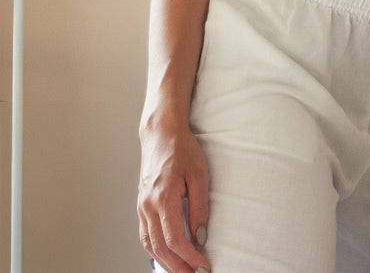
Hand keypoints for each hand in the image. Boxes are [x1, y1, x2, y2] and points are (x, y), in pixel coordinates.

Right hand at [138, 118, 210, 271]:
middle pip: (160, 248)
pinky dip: (154, 251)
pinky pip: (145, 235)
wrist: (161, 135)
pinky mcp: (141, 206)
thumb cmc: (182, 150)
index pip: (175, 239)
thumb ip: (199, 206)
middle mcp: (148, 206)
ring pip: (149, 245)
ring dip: (165, 262)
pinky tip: (165, 256)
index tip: (203, 265)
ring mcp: (141, 207)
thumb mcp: (199, 174)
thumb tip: (201, 235)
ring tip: (181, 272)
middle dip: (177, 266)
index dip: (189, 256)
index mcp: (163, 198)